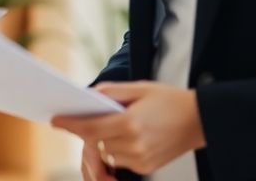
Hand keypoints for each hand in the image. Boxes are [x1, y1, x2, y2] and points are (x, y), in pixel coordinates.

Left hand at [51, 82, 204, 175]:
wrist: (200, 120)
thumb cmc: (170, 100)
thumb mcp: (139, 88)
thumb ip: (110, 93)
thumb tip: (87, 96)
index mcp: (130, 123)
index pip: (90, 127)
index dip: (70, 124)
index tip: (55, 120)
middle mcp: (133, 145)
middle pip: (95, 141)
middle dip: (86, 130)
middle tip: (80, 118)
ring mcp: (140, 159)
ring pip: (106, 152)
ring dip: (102, 140)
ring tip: (110, 125)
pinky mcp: (146, 167)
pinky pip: (120, 160)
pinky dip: (116, 149)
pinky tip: (126, 135)